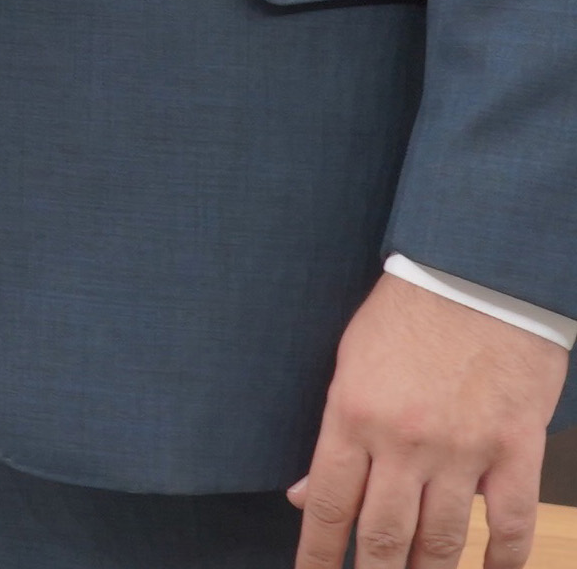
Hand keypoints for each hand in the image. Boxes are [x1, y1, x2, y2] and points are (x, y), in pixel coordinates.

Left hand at [291, 272, 564, 568]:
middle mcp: (404, 442)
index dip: (317, 554)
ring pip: (442, 541)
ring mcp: (463, 451)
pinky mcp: (516, 451)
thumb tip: (303, 495)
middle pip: (383, 535)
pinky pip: (510, 525)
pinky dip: (502, 561)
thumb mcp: (349, 366)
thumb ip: (332, 436)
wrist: (477, 277)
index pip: (327, 505)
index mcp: (353, 417)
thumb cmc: (406, 316)